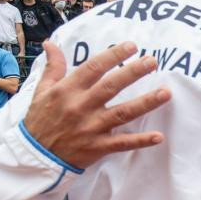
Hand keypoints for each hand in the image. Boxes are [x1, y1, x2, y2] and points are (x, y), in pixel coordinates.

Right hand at [23, 41, 170, 168]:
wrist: (34, 155)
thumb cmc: (40, 120)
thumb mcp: (42, 91)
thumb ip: (52, 67)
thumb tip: (50, 44)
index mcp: (67, 91)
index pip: (92, 68)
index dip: (113, 56)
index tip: (132, 46)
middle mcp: (81, 107)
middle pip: (111, 87)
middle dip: (133, 73)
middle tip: (153, 61)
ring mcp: (91, 128)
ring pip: (122, 113)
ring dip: (146, 103)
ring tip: (166, 93)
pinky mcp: (98, 146)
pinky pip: (122, 143)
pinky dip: (141, 141)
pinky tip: (159, 136)